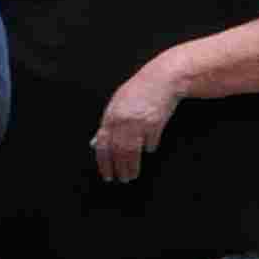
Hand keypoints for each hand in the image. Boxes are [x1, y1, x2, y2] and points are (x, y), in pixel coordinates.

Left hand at [92, 58, 185, 181]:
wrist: (163, 79)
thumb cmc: (139, 90)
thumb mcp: (117, 104)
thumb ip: (107, 124)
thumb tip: (96, 143)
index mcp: (110, 116)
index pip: (103, 145)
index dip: (104, 162)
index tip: (107, 174)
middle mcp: (122, 121)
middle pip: (118, 151)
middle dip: (118, 168)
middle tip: (121, 180)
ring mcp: (139, 122)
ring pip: (132, 151)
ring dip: (132, 166)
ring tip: (132, 176)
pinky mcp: (155, 123)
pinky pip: (150, 142)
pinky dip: (149, 148)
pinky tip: (149, 151)